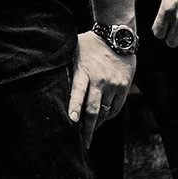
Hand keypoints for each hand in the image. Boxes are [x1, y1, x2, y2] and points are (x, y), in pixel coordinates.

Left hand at [68, 31, 136, 148]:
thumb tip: (53, 85)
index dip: (75, 106)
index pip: (78, 91)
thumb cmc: (90, 45)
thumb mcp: (74, 52)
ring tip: (90, 133)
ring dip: (97, 124)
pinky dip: (108, 116)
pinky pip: (116, 108)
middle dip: (88, 128)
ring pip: (105, 111)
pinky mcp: (124, 86)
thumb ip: (68, 70)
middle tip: (84, 142)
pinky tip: (102, 120)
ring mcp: (113, 84)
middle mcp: (100, 79)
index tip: (72, 121)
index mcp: (84, 71)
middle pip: (93, 108)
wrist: (117, 36)